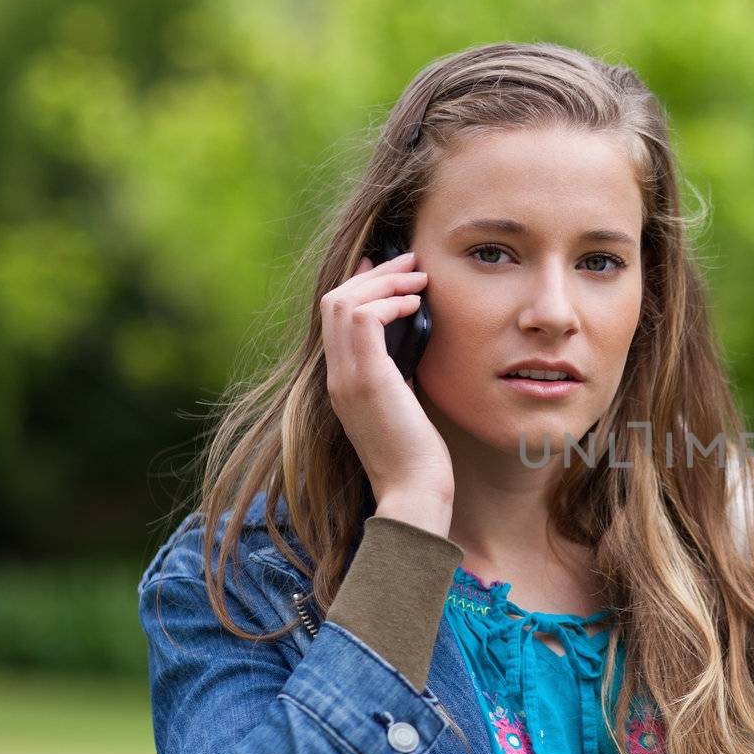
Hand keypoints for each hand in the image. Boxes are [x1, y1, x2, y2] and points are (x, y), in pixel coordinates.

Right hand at [321, 251, 453, 534]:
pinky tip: (415, 303)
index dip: (361, 285)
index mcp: (343, 382)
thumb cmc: (418, 457)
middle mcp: (336, 376)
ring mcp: (346, 378)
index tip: (392, 270)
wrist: (413, 493)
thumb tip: (411, 345)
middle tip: (411, 260)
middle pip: (335, 301)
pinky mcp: (366, 380)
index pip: (336, 318)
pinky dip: (389, 301)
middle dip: (374, 273)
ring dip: (384, 281)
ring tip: (418, 277)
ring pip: (345, 302)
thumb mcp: (405, 405)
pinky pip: (364, 318)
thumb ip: (399, 374)